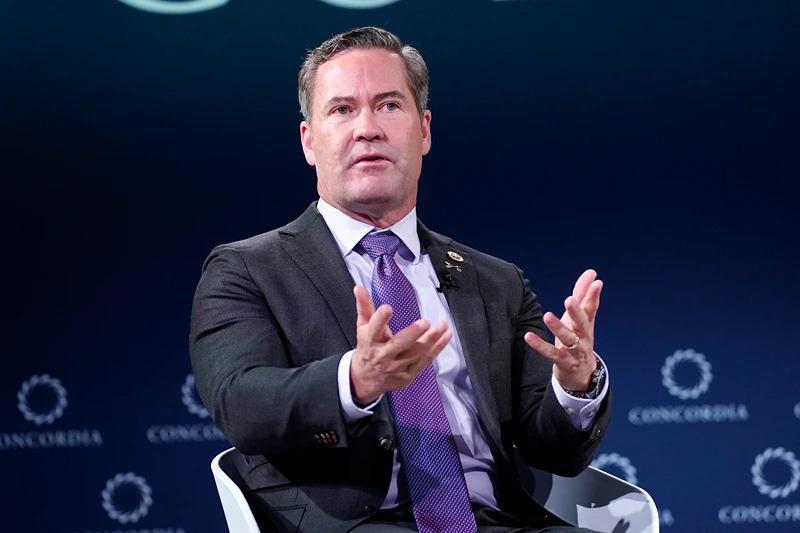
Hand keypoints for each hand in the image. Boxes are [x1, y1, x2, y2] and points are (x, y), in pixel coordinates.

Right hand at [350, 285, 451, 403]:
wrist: (366, 379)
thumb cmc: (367, 348)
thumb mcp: (362, 327)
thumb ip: (364, 307)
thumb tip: (359, 288)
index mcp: (370, 341)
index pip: (374, 329)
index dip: (380, 319)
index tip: (387, 308)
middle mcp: (383, 355)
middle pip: (398, 344)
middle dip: (412, 334)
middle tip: (424, 322)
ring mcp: (396, 367)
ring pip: (415, 353)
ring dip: (431, 339)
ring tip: (442, 326)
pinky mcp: (408, 374)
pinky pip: (425, 360)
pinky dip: (437, 349)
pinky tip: (445, 336)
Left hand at [524, 269, 602, 391]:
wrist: (581, 374)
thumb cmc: (579, 339)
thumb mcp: (581, 318)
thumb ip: (583, 295)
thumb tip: (592, 273)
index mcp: (587, 325)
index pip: (592, 308)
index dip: (594, 296)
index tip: (596, 283)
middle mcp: (584, 337)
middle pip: (583, 323)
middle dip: (577, 312)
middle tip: (569, 300)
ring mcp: (574, 351)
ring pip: (568, 339)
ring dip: (558, 328)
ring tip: (547, 315)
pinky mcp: (563, 362)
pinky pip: (551, 353)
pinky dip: (540, 345)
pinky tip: (528, 336)